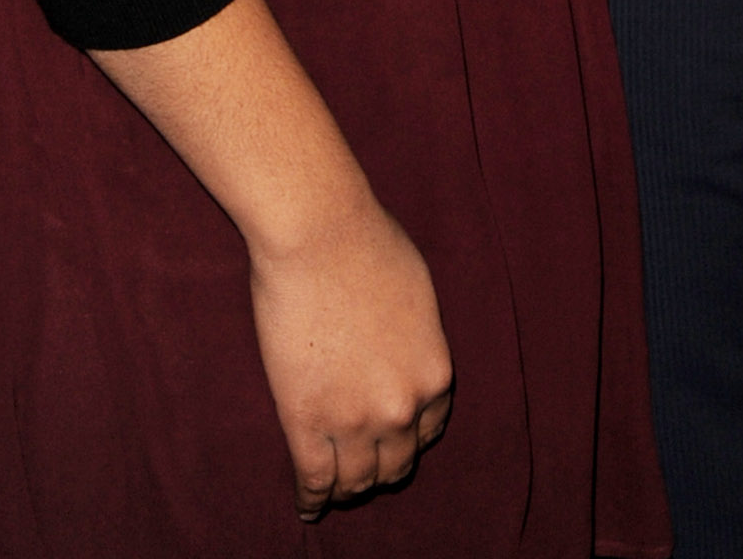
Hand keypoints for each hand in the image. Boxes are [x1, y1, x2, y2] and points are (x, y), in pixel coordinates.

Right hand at [249, 201, 453, 518]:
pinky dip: (311, 499)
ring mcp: (353, 421)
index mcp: (435, 374)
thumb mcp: (419, 295)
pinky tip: (308, 506)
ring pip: (355, 480)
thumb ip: (416, 340)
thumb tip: (403, 355)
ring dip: (348, 487)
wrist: (321, 235)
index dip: (410, 436)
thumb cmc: (369, 246)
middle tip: (365, 468)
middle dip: (381, 467)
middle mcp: (402, 408)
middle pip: (395, 463)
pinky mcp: (306, 423)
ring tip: (336, 490)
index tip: (396, 439)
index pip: (429, 430)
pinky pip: (314, 479)